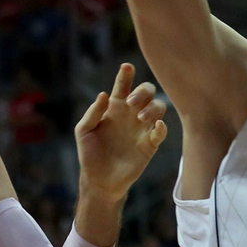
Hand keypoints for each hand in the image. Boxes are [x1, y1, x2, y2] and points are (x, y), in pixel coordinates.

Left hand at [75, 63, 168, 200]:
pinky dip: (162, 128)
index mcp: (115, 108)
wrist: (99, 180)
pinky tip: (157, 126)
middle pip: (147, 92)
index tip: (126, 67)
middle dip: (143, 91)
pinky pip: (161, 133)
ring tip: (140, 118)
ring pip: (158, 108)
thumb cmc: (90, 153)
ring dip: (152, 108)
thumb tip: (104, 95)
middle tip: (130, 102)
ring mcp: (142, 129)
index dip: (126, 75)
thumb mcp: (84, 131)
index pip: (123, 86)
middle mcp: (131, 114)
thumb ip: (93, 113)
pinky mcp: (149, 145)